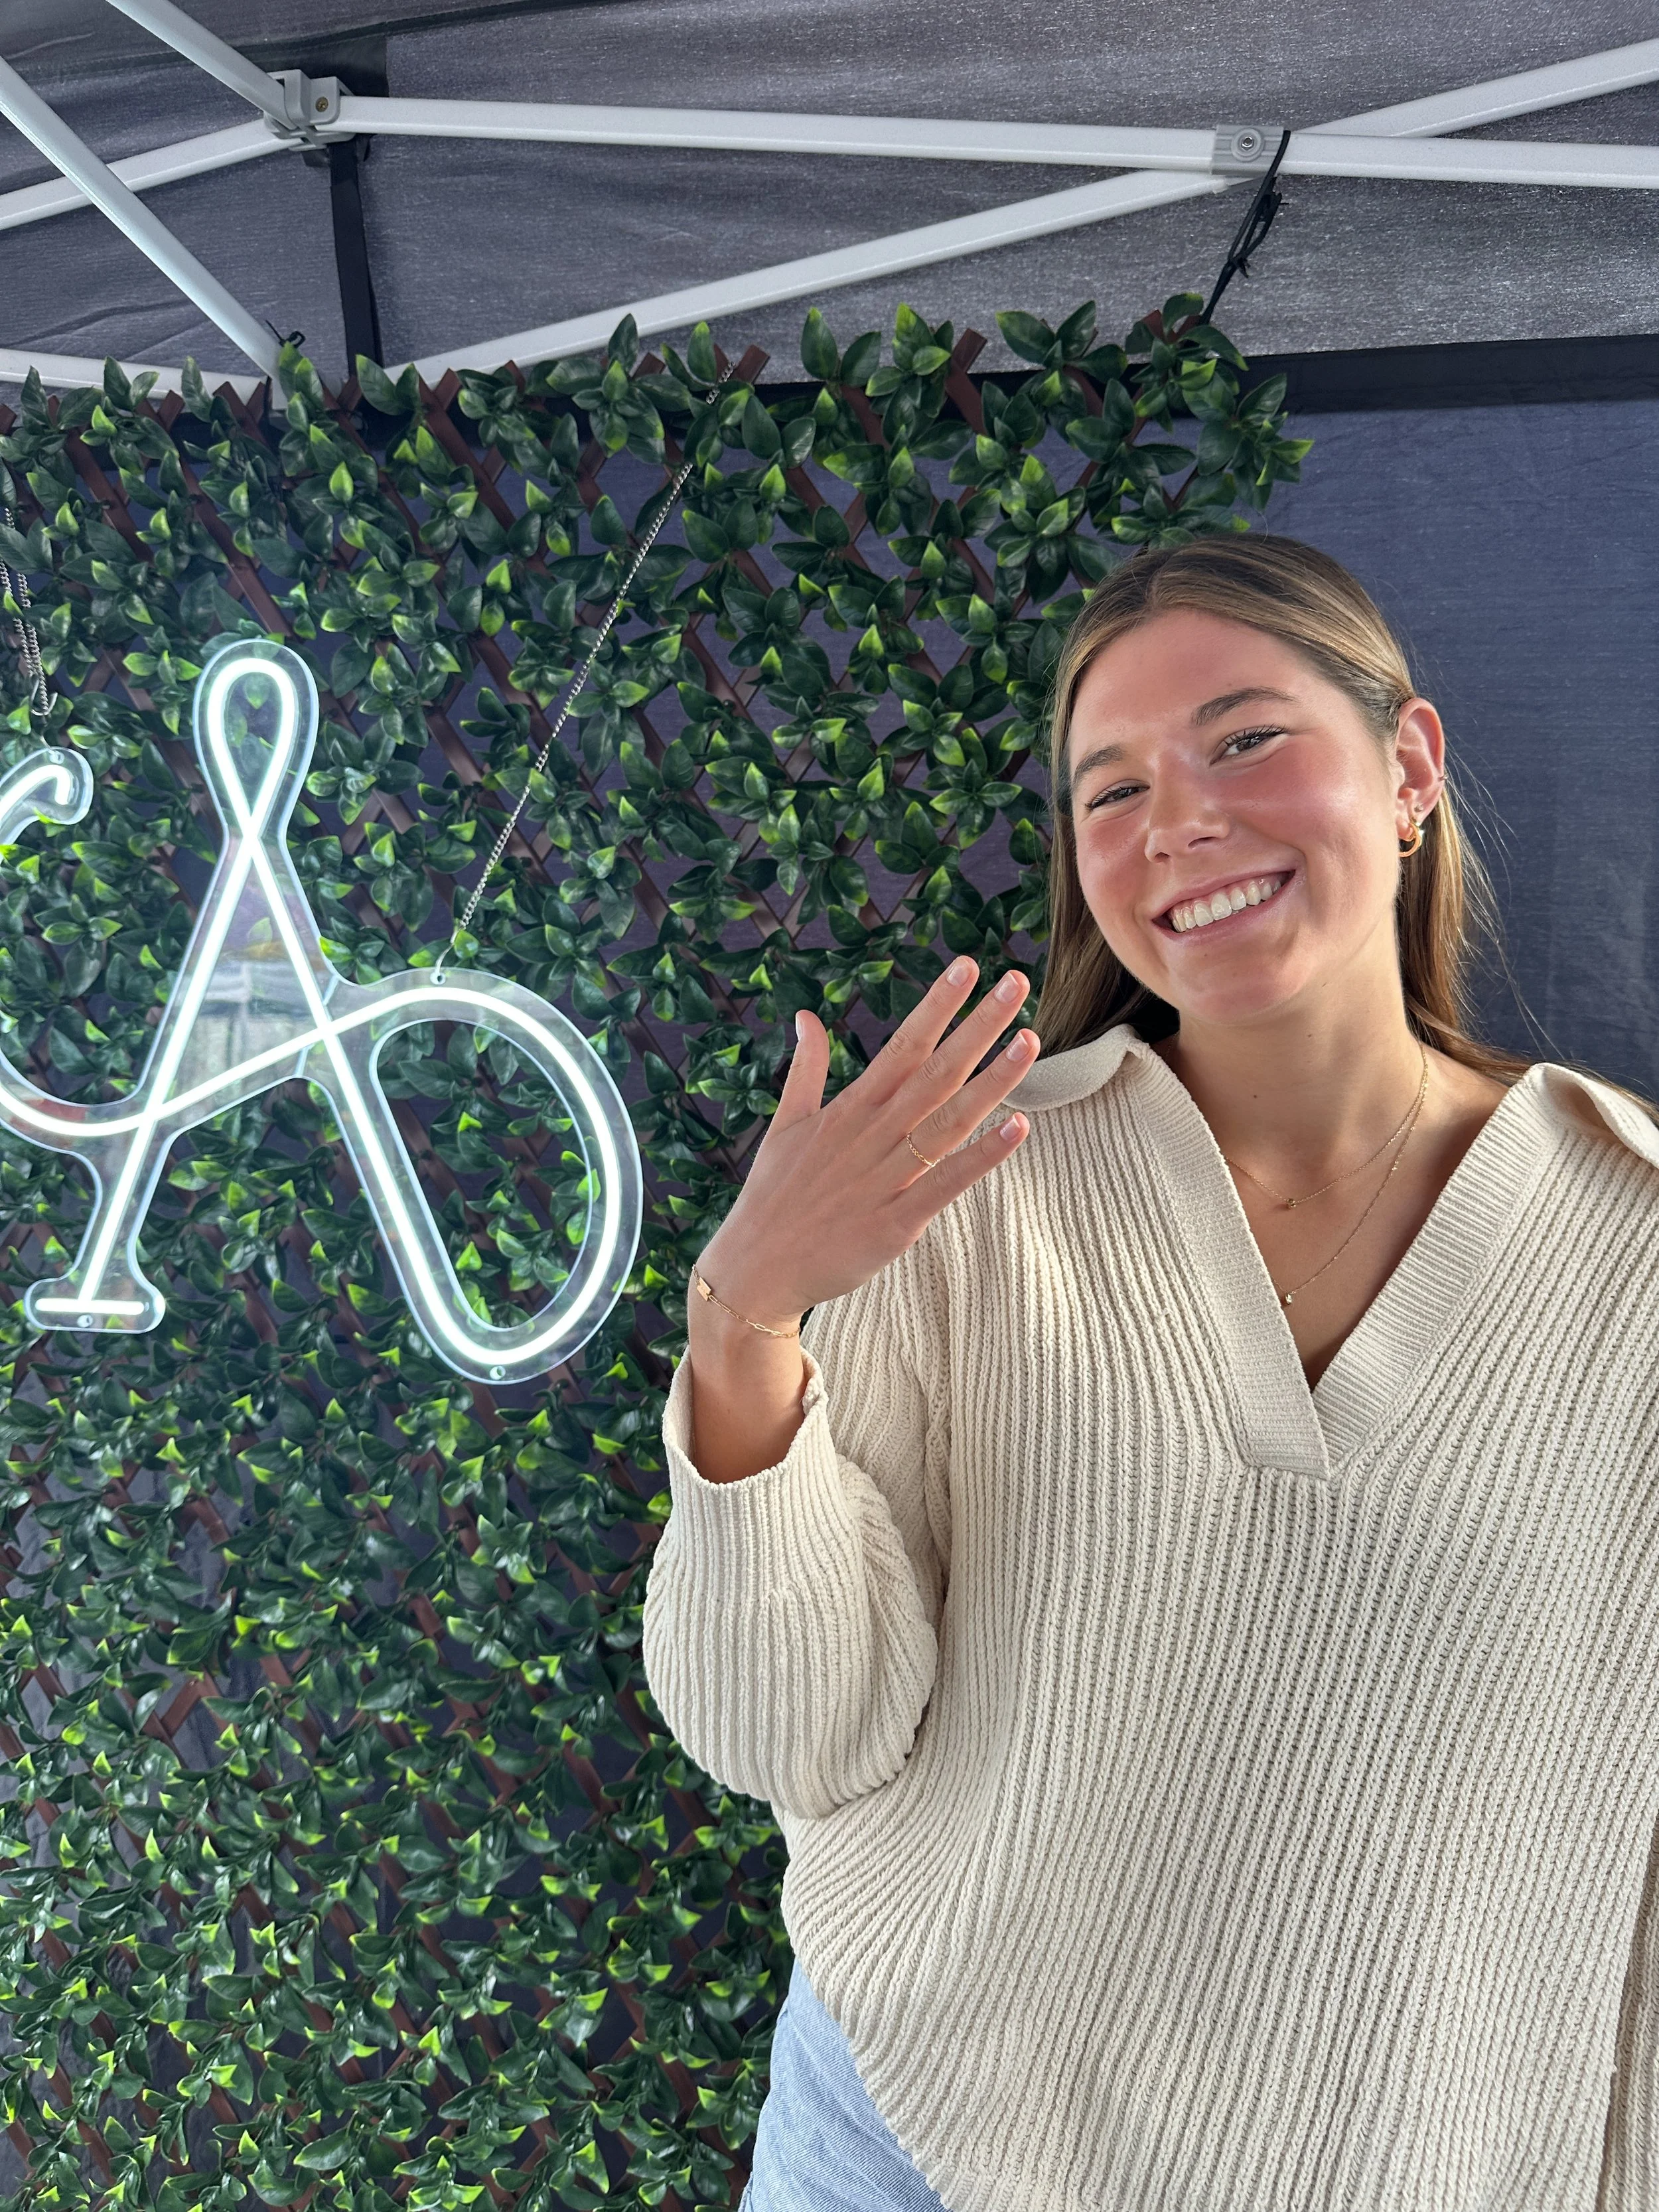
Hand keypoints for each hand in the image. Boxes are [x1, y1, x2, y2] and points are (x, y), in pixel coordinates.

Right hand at [694, 955, 1037, 1329]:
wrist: (755, 1270)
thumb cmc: (773, 1197)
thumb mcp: (784, 1124)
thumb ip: (805, 1069)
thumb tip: (805, 1017)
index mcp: (849, 1110)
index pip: (902, 1046)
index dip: (937, 1006)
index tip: (968, 966)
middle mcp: (872, 1136)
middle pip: (935, 1072)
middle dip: (977, 1027)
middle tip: (1016, 984)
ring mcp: (885, 1179)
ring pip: (948, 1120)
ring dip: (992, 1081)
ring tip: (1029, 1042)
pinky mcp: (896, 1223)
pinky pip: (947, 1183)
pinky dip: (982, 1156)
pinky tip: (1017, 1127)